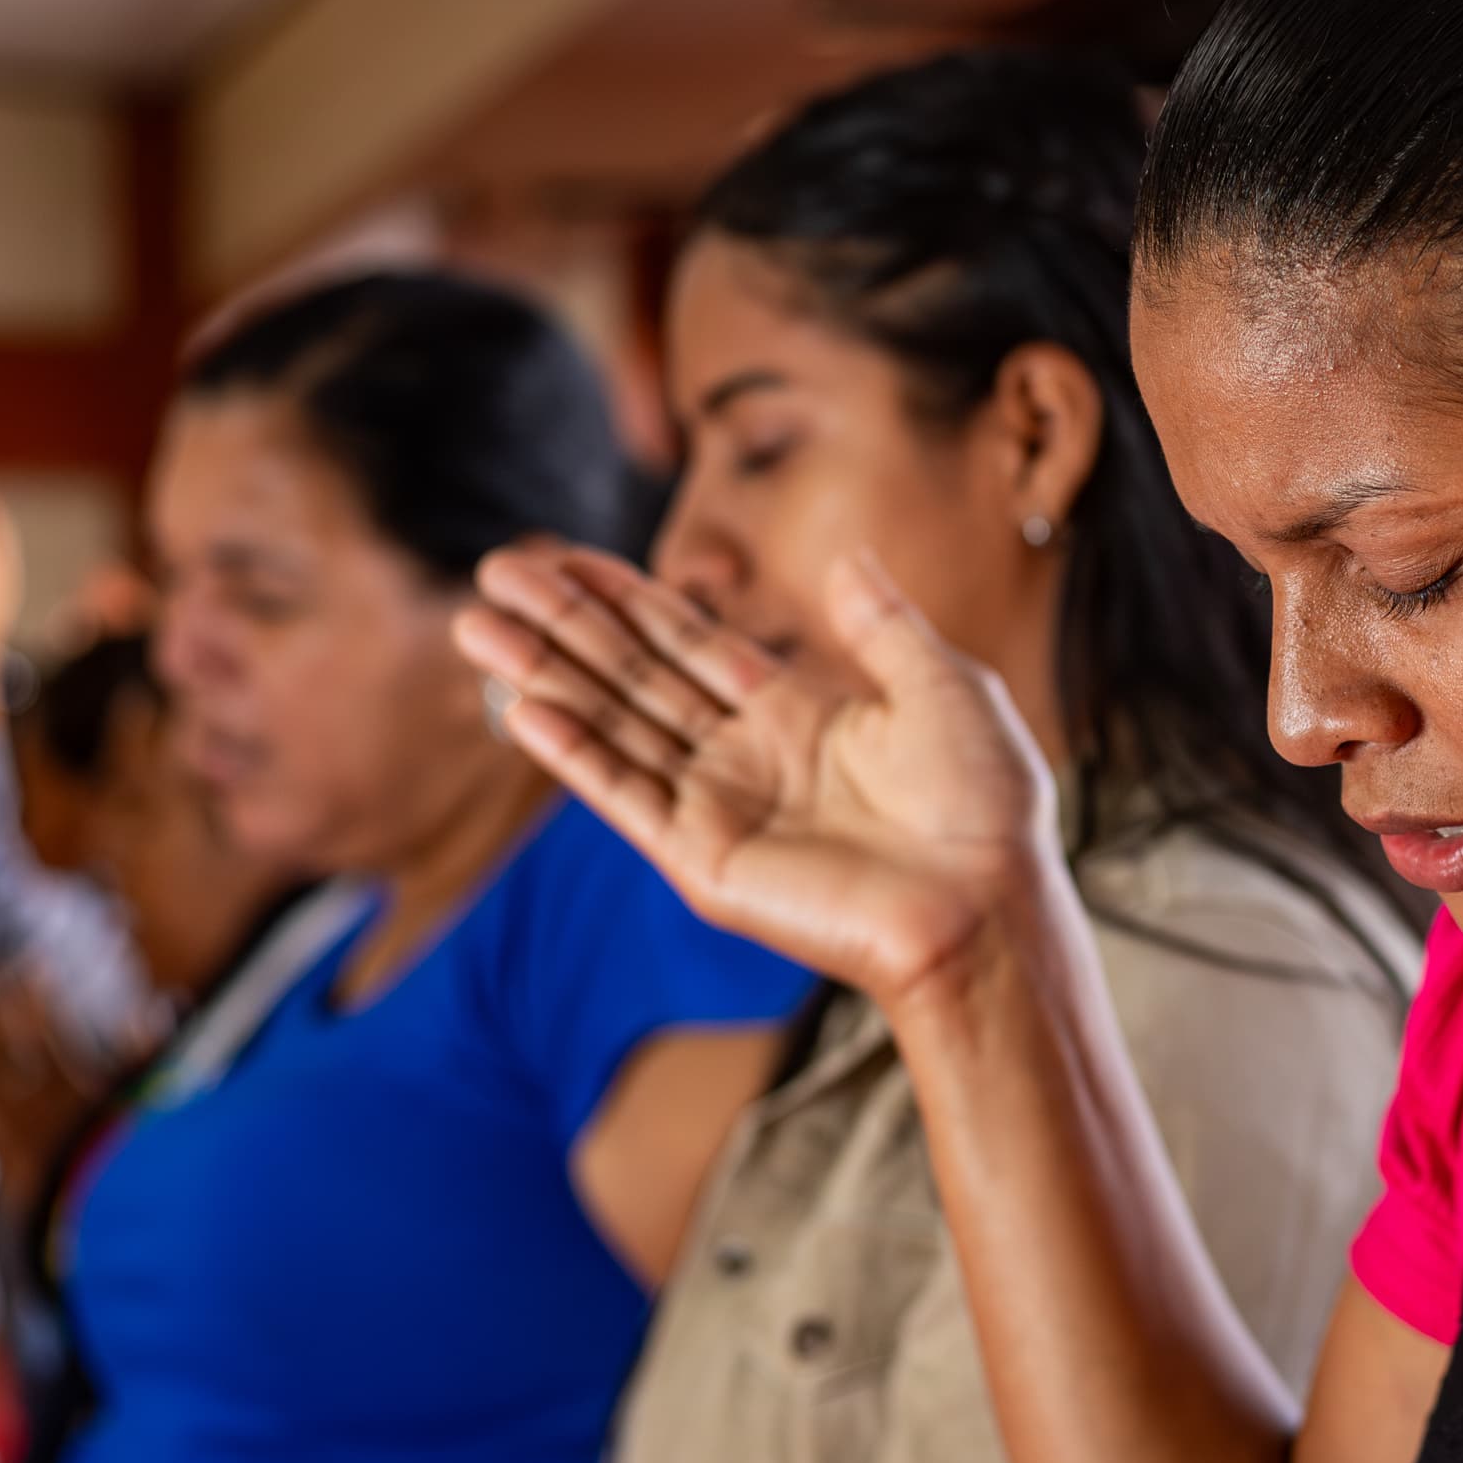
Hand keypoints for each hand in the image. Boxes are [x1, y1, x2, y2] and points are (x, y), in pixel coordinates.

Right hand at [457, 543, 1059, 1004]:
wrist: (986, 905)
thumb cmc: (985, 807)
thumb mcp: (945, 686)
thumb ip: (883, 624)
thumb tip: (845, 559)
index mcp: (797, 715)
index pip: (689, 643)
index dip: (627, 599)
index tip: (566, 557)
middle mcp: (745, 758)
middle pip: (634, 676)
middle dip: (564, 625)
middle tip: (494, 572)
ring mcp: (718, 809)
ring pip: (613, 726)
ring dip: (544, 676)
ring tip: (476, 627)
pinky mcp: (704, 861)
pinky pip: (626, 796)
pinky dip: (573, 754)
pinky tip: (520, 707)